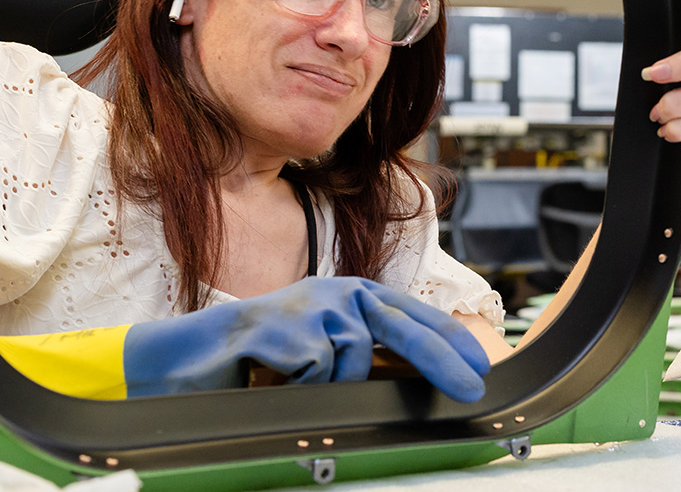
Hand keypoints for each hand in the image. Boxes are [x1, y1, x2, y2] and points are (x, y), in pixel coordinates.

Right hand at [124, 276, 488, 400]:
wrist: (200, 352)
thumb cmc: (267, 353)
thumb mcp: (323, 345)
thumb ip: (363, 349)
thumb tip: (417, 373)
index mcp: (351, 295)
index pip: (412, 315)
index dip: (449, 340)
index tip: (480, 366)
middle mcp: (338, 293)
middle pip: (403, 328)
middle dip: (442, 360)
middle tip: (473, 387)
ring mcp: (313, 307)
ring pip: (353, 362)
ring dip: (329, 384)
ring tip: (294, 376)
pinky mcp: (289, 327)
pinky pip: (320, 375)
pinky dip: (302, 387)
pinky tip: (276, 373)